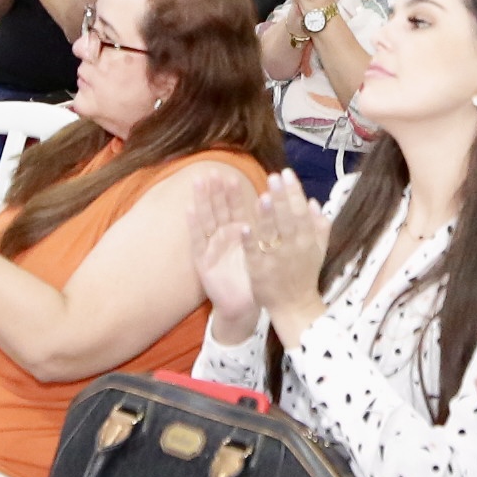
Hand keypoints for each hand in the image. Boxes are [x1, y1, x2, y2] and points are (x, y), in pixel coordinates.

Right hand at [188, 166, 262, 334]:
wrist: (245, 305)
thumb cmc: (256, 278)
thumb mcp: (266, 251)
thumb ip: (273, 231)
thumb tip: (287, 210)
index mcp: (240, 233)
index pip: (235, 208)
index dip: (233, 193)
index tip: (231, 174)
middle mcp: (224, 237)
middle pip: (218, 209)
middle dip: (215, 191)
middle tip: (212, 171)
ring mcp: (211, 247)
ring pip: (206, 219)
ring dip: (202, 200)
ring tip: (199, 182)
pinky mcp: (203, 261)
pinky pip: (197, 240)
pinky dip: (193, 225)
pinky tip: (189, 209)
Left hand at [239, 170, 331, 345]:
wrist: (295, 306)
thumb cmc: (305, 274)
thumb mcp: (318, 249)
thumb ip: (319, 226)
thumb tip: (313, 202)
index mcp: (307, 240)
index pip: (301, 212)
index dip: (294, 192)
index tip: (287, 174)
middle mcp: (292, 248)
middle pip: (287, 220)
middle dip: (281, 198)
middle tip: (274, 177)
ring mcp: (275, 260)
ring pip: (271, 236)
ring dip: (267, 217)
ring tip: (261, 196)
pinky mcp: (259, 271)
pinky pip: (254, 255)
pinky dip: (250, 242)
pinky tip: (244, 227)